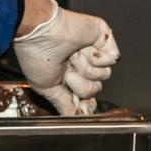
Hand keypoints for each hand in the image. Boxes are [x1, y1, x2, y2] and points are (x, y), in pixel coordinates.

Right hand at [12, 0, 116, 115]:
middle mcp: (81, 64)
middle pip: (96, 89)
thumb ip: (64, 105)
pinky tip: (84, 48)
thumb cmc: (37, 55)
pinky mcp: (103, 38)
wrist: (40, 32)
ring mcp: (93, 51)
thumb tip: (75, 118)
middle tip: (67, 72)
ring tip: (72, 56)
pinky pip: (113, 59)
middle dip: (81, 84)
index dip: (86, 104)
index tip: (82, 107)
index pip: (86, 96)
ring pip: (104, 75)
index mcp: (68, 75)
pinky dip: (97, 57)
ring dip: (85, 68)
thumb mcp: (47, 89)